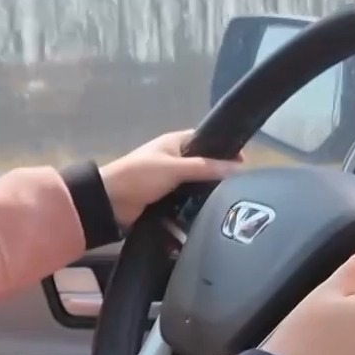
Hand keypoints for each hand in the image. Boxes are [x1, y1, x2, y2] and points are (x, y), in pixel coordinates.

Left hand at [99, 129, 238, 229]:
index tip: (245, 164)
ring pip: (198, 185)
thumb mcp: (174, 168)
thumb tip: (239, 167)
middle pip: (205, 165)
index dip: (225, 149)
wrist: (110, 202)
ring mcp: (171, 181)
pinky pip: (188, 201)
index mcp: (175, 143)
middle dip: (220, 175)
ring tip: (233, 203)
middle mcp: (175, 159)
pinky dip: (198, 206)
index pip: (207, 141)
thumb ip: (205, 168)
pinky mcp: (167, 200)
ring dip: (209, 193)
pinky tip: (214, 214)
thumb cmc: (140, 176)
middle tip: (244, 188)